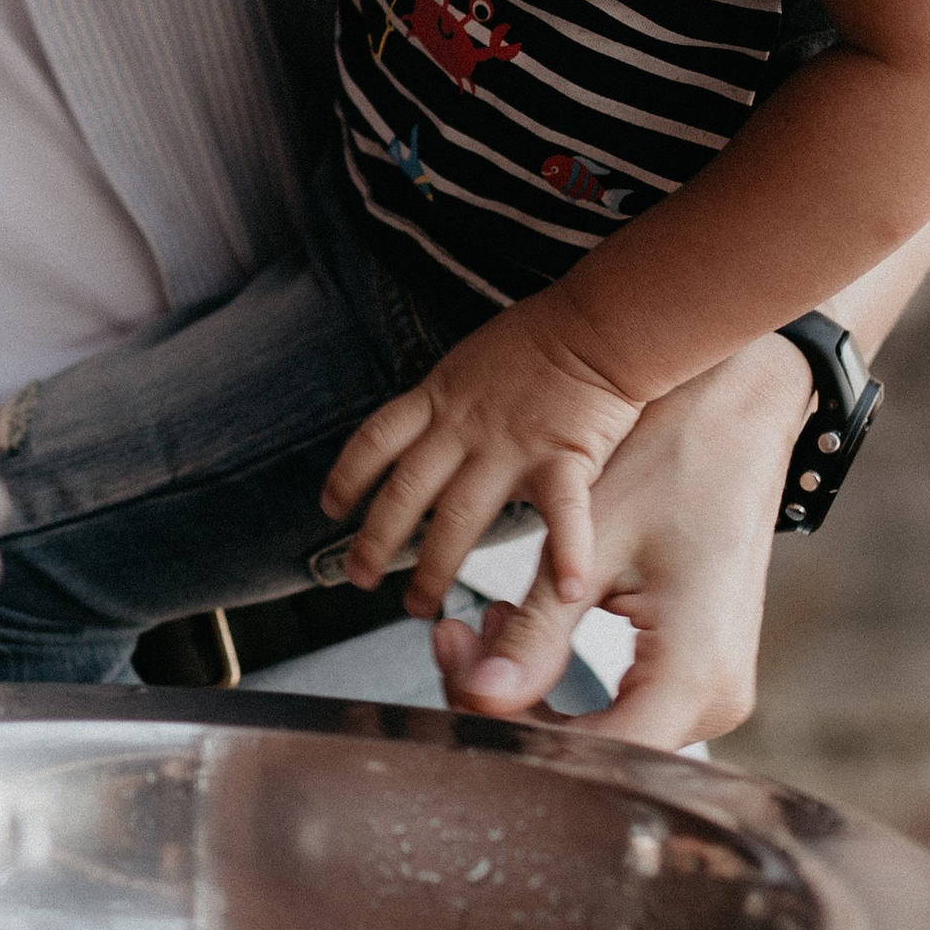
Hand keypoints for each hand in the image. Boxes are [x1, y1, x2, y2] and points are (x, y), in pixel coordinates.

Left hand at [319, 299, 643, 612]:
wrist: (598, 322)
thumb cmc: (544, 336)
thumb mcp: (472, 359)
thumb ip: (451, 399)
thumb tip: (432, 429)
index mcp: (441, 397)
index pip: (376, 439)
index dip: (348, 474)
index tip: (331, 507)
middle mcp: (464, 427)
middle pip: (406, 491)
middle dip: (376, 540)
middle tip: (358, 578)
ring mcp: (510, 446)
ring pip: (458, 517)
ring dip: (434, 566)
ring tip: (417, 607)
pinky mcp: (562, 459)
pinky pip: (561, 514)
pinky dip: (566, 552)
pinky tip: (566, 590)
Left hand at [429, 331, 806, 750]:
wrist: (738, 416)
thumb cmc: (672, 462)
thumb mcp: (587, 547)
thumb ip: (532, 632)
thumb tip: (479, 697)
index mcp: (694, 674)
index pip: (589, 756)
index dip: (512, 735)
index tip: (455, 678)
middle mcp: (715, 700)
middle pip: (592, 751)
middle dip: (508, 705)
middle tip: (448, 638)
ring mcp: (712, 692)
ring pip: (599, 732)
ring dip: (528, 690)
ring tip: (476, 621)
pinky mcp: (698, 674)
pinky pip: (620, 703)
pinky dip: (559, 676)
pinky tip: (516, 625)